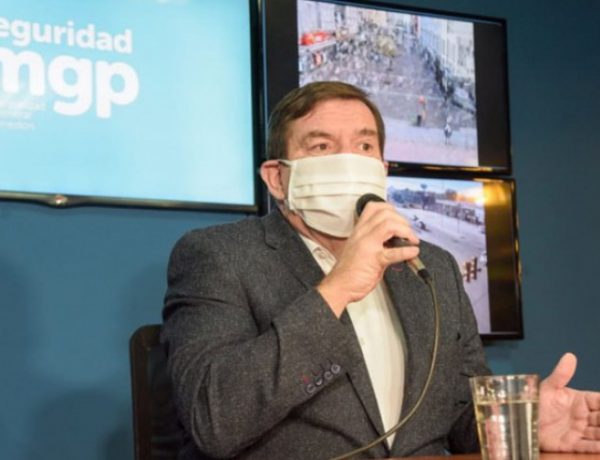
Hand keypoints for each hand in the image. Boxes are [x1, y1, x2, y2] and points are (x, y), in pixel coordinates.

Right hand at [317, 201, 418, 316]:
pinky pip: (394, 252)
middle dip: (402, 221)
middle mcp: (362, 234)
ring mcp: (368, 245)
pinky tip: (413, 253)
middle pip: (385, 213)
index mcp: (359, 230)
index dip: (390, 209)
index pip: (374, 207)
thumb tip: (398, 241)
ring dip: (406, 231)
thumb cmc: (349, 270)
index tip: (399, 220)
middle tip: (408, 233)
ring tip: (411, 241)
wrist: (339, 286)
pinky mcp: (374, 260)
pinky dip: (407, 251)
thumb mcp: (361, 248)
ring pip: (390, 225)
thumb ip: (377, 241)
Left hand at [539, 353, 599, 452]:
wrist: (520, 419)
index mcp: (580, 400)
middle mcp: (582, 416)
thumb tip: (570, 356)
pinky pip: (587, 447)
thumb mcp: (548, 387)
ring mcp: (578, 430)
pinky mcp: (571, 444)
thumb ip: (561, 374)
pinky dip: (596, 448)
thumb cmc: (535, 401)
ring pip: (598, 433)